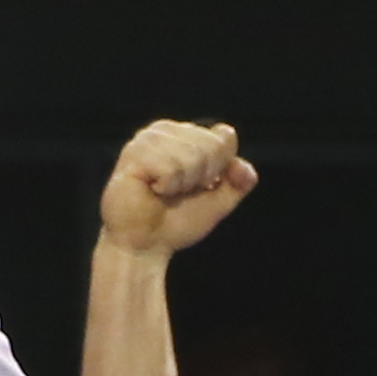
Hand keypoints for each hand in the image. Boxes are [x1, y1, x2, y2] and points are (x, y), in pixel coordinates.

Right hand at [99, 119, 257, 257]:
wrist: (145, 246)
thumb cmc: (176, 221)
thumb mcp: (220, 201)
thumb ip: (239, 182)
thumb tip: (242, 167)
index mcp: (185, 134)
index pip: (225, 137)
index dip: (219, 169)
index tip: (199, 186)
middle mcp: (165, 130)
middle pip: (212, 145)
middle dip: (202, 177)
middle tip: (178, 192)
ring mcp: (147, 139)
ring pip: (193, 156)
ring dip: (183, 185)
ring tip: (162, 192)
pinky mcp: (134, 155)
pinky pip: (171, 168)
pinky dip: (167, 188)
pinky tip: (151, 191)